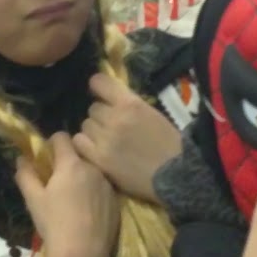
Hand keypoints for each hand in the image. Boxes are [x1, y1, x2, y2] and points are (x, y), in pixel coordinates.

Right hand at [16, 133, 118, 256]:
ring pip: (93, 171)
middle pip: (79, 154)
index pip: (62, 137)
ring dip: (83, 177)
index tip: (46, 158)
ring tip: (74, 199)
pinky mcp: (117, 201)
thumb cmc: (54, 224)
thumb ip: (26, 174)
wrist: (83, 254)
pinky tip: (87, 212)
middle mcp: (93, 168)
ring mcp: (108, 184)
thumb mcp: (33, 199)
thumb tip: (21, 159)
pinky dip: (94, 192)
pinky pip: (103, 187)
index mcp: (71, 164)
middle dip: (68, 162)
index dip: (51, 143)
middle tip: (57, 182)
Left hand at [72, 74, 182, 201]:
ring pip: (85, 125)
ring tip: (106, 141)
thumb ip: (129, 104)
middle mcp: (115, 117)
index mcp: (131, 103)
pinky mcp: (99, 159)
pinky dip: (86, 146)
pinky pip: (79, 143)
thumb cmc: (169, 143)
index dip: (98, 87)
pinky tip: (97, 151)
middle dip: (101, 116)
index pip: (99, 82)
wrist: (177, 174)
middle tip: (112, 127)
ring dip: (93, 131)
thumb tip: (110, 99)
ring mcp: (105, 139)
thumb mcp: (152, 113)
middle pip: (93, 108)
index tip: (101, 94)